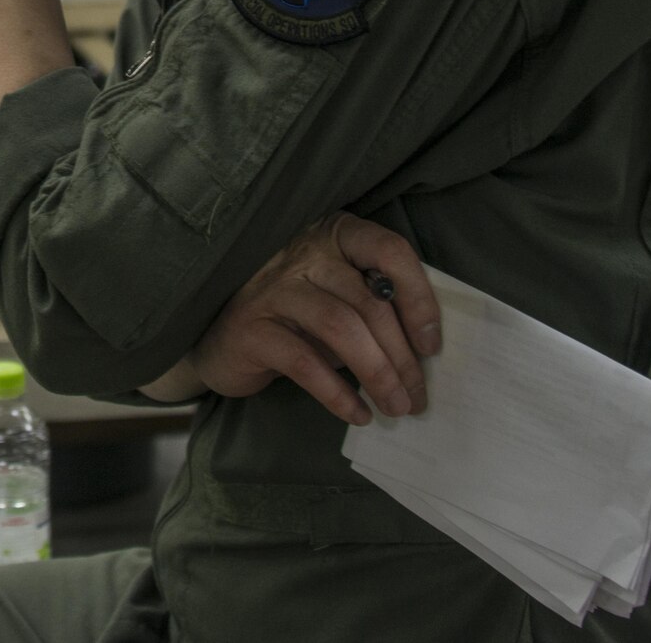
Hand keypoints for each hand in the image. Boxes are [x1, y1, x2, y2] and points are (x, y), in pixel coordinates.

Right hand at [186, 213, 439, 425]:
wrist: (218, 338)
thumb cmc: (292, 318)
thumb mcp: (337, 300)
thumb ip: (373, 307)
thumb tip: (425, 349)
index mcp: (333, 236)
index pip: (388, 249)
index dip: (419, 297)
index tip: (431, 345)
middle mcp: (302, 252)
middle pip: (368, 301)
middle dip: (402, 357)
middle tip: (417, 397)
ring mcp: (272, 288)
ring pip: (341, 328)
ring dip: (378, 375)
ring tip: (396, 407)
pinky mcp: (250, 327)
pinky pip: (304, 362)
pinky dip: (338, 393)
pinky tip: (358, 414)